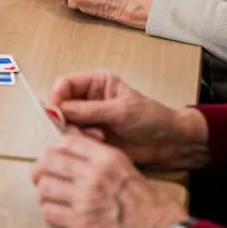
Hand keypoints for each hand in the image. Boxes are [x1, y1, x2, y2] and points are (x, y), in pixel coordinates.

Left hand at [31, 132, 185, 227]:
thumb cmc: (151, 205)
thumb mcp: (126, 168)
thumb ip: (99, 157)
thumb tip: (72, 152)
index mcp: (106, 158)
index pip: (65, 143)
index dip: (54, 150)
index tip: (52, 158)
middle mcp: (93, 175)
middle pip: (49, 162)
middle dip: (40, 170)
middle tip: (40, 177)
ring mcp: (86, 199)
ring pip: (45, 187)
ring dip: (44, 194)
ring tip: (49, 198)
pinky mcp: (82, 224)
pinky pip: (50, 213)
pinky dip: (50, 214)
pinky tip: (57, 216)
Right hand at [48, 70, 209, 168]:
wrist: (171, 144)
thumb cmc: (151, 119)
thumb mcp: (121, 110)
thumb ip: (89, 110)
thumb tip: (59, 109)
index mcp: (96, 83)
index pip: (66, 83)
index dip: (57, 95)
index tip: (55, 109)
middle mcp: (89, 99)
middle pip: (62, 104)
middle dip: (65, 117)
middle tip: (74, 128)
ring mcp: (90, 118)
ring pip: (67, 122)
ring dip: (76, 131)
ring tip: (97, 136)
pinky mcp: (93, 137)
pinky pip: (76, 137)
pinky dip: (83, 141)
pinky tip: (100, 142)